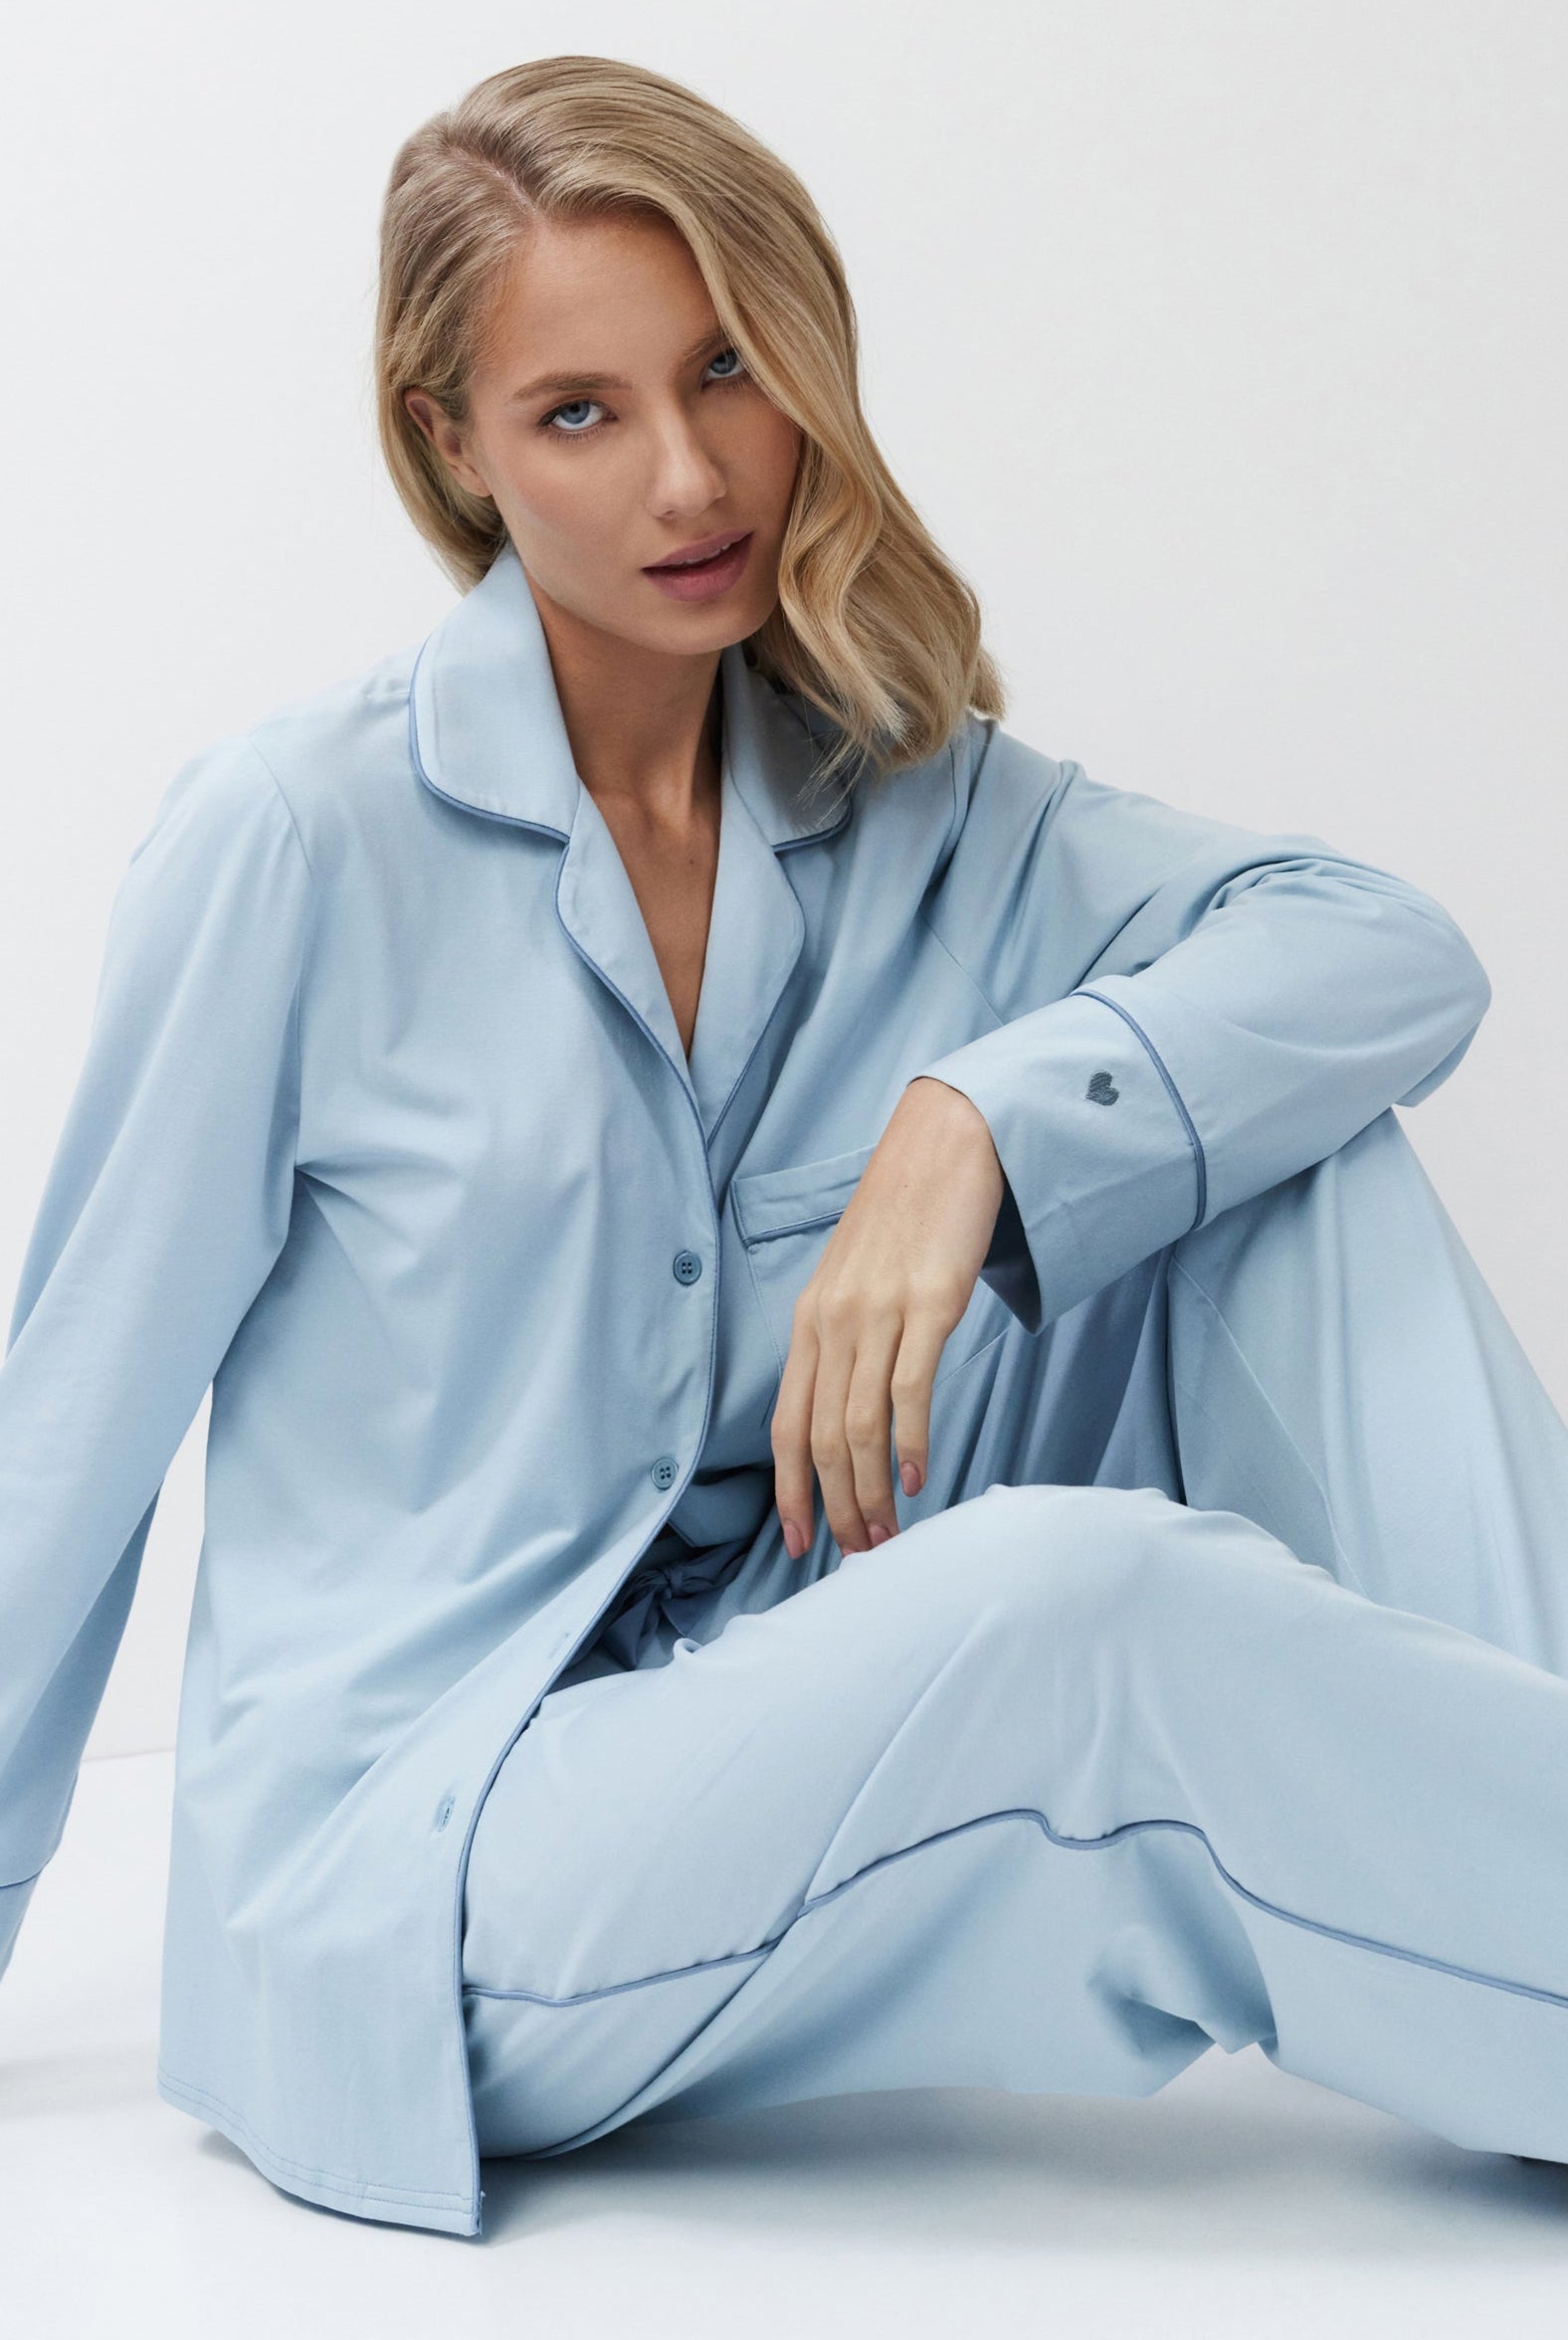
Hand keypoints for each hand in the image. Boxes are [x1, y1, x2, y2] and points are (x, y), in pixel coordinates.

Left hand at [771, 1076, 1004, 1558]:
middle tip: (857, 1553)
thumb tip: (845, 1413)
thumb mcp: (853, 1280)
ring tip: (887, 1534)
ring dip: (872, 1491)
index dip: (790, 1490)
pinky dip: (911, 1444)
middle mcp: (833, 1321)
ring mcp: (879, 1312)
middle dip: (836, 1507)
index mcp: (809, 1320)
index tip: (799, 1542)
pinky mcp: (929, 1303)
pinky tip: (920, 1478)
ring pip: (860, 1426)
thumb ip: (843, 1340)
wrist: (946, 1146)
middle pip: (820, 1438)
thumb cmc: (904, 1217)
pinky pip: (910, 1390)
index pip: (786, 1424)